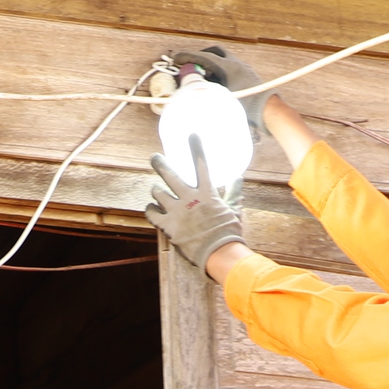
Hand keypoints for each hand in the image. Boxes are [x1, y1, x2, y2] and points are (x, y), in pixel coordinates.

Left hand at [145, 138, 246, 272]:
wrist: (219, 253)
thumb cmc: (228, 232)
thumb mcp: (234, 209)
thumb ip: (234, 192)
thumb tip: (238, 177)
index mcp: (206, 192)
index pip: (201, 164)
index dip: (196, 148)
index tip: (192, 135)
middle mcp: (189, 198)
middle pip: (170, 175)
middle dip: (160, 164)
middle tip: (154, 158)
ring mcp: (177, 211)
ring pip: (159, 193)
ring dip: (156, 190)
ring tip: (156, 189)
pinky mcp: (168, 226)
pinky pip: (152, 213)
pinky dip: (150, 209)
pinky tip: (151, 208)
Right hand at [174, 45, 267, 134]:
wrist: (268, 111)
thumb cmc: (246, 106)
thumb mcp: (221, 99)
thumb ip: (205, 93)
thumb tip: (189, 91)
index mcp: (228, 67)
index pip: (205, 57)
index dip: (188, 56)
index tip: (176, 58)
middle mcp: (236, 64)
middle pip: (215, 52)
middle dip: (201, 56)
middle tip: (190, 63)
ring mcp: (242, 69)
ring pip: (223, 60)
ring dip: (210, 65)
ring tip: (201, 77)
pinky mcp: (246, 77)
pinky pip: (229, 69)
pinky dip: (218, 73)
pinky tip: (215, 85)